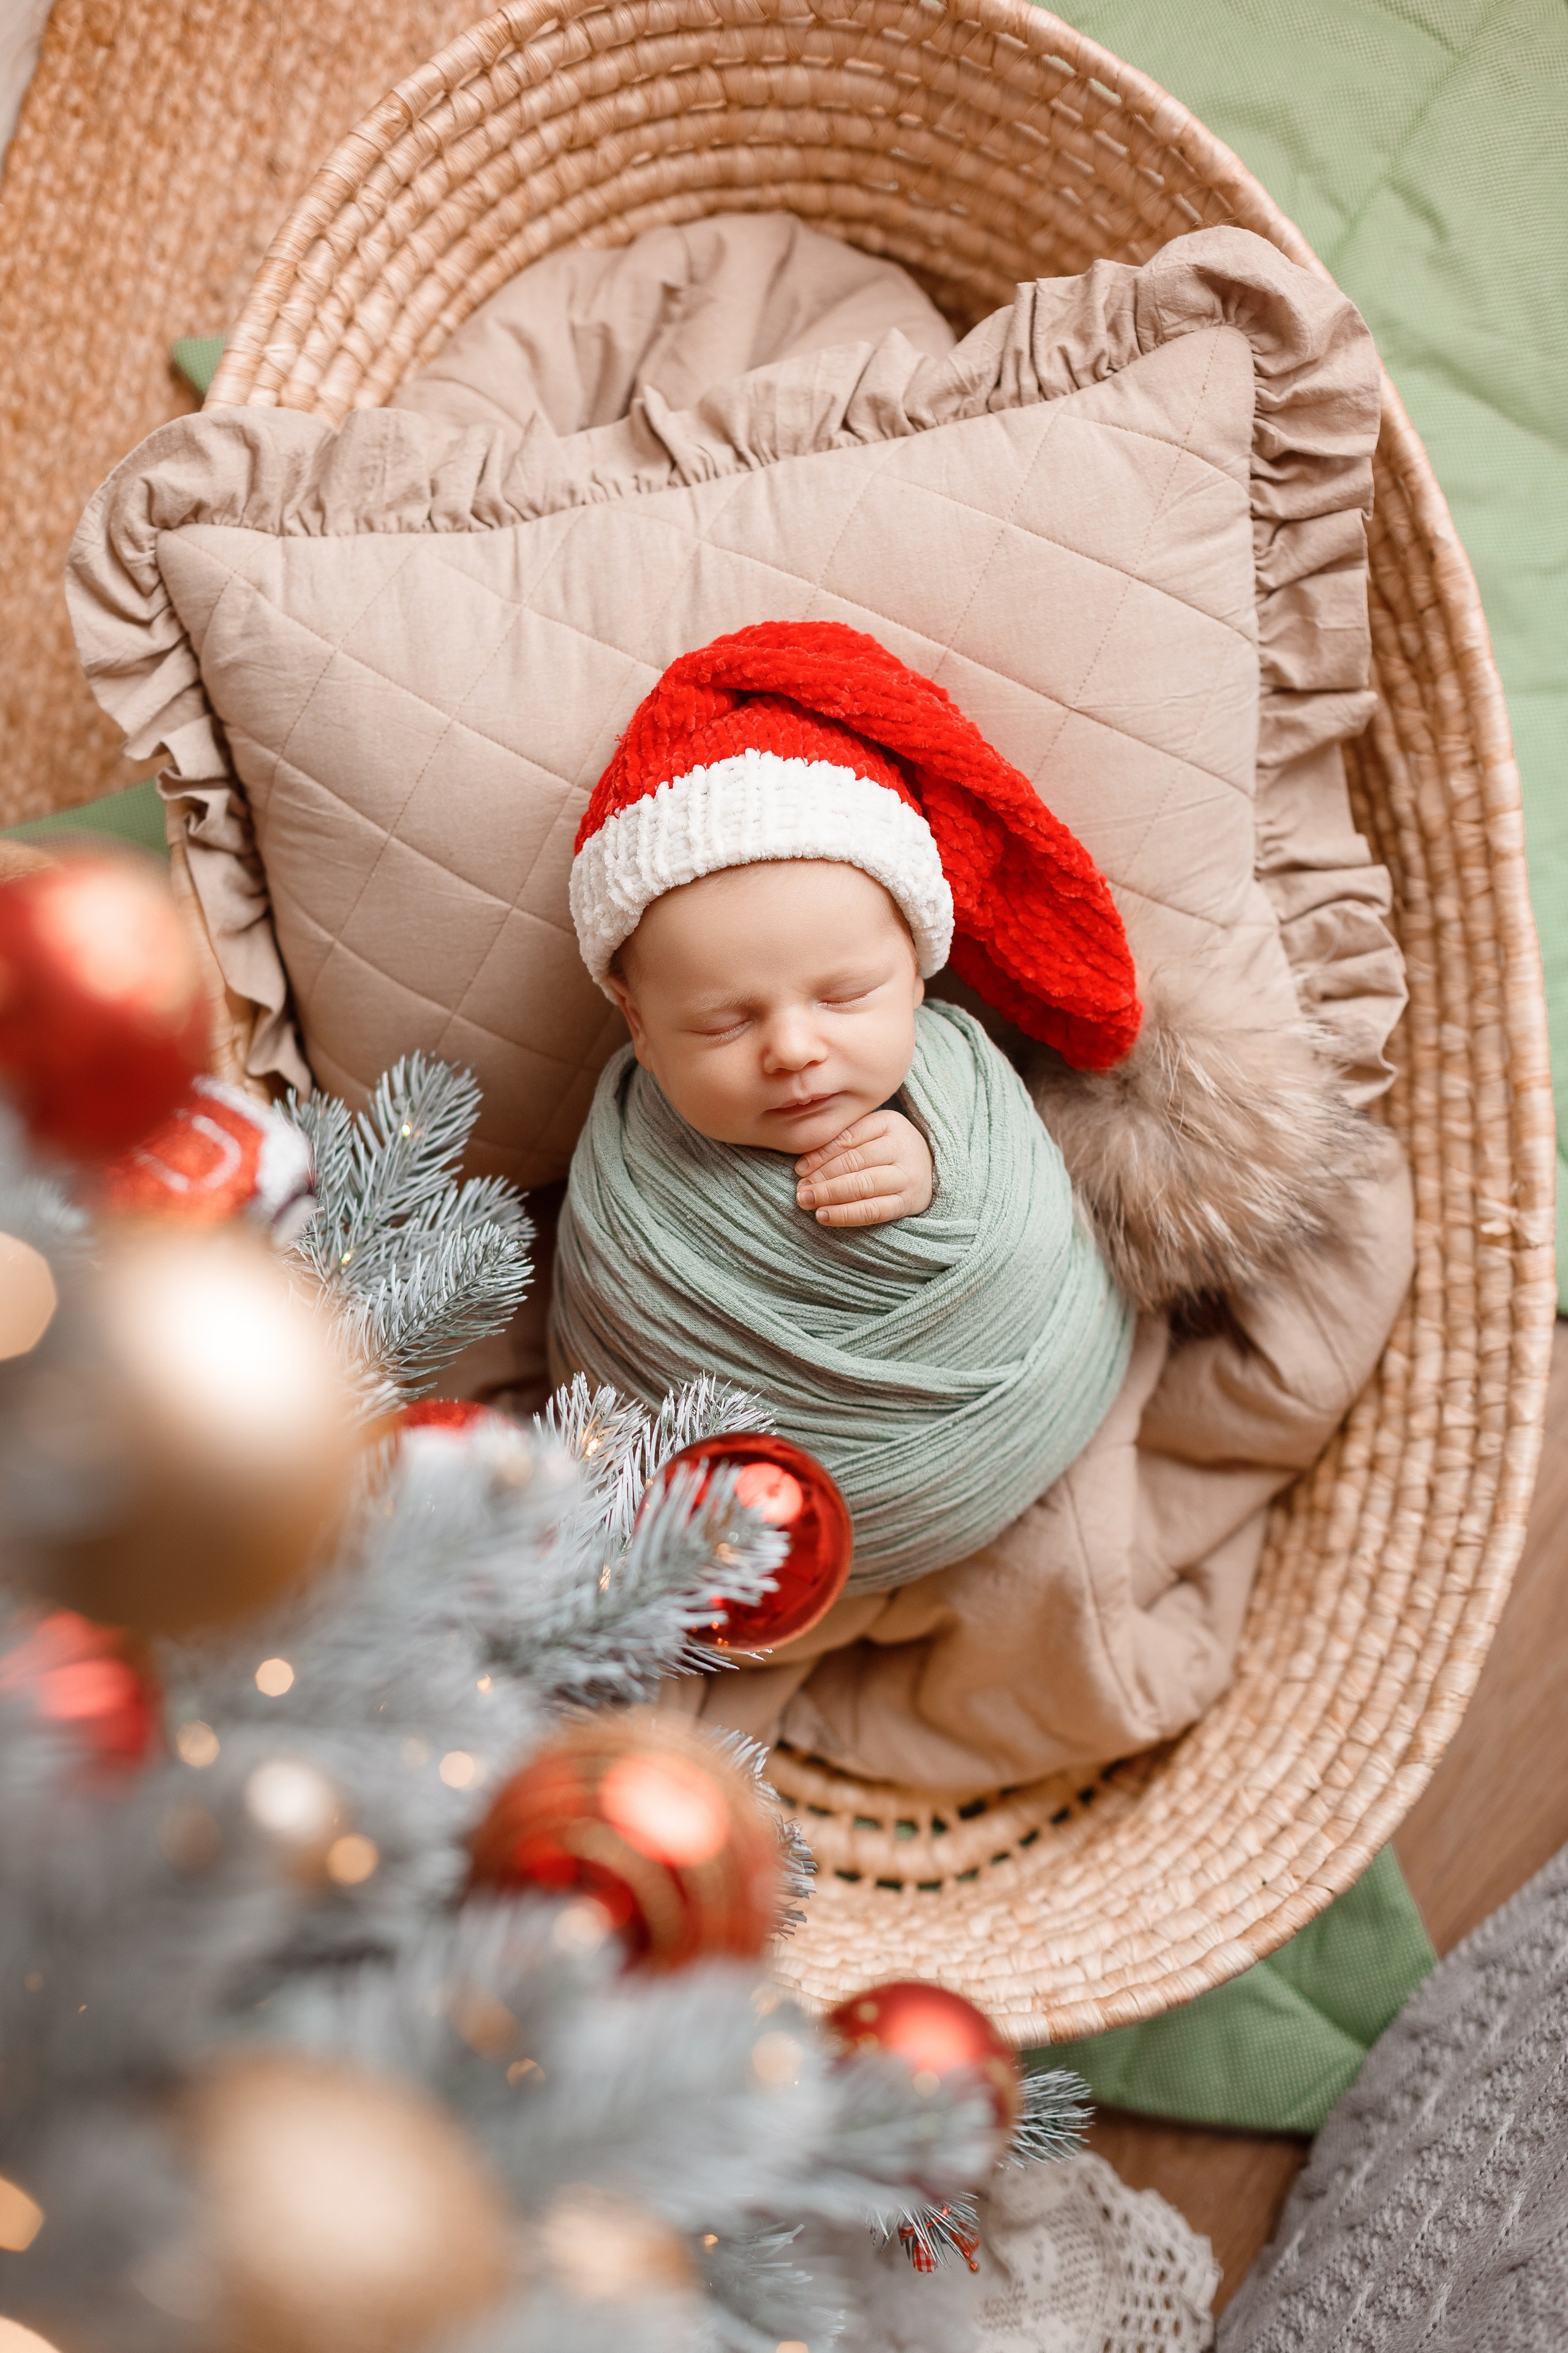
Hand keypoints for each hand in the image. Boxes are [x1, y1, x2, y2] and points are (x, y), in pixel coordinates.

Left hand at [794, 1110, 934, 1227]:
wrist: (930, 1170)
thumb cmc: (888, 1150)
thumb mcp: (870, 1134)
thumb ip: (842, 1141)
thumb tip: (804, 1165)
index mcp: (889, 1122)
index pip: (848, 1138)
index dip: (820, 1154)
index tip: (800, 1169)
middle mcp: (901, 1146)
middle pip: (854, 1162)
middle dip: (822, 1177)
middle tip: (800, 1190)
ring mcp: (907, 1175)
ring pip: (862, 1186)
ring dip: (829, 1195)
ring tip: (806, 1202)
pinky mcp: (908, 1201)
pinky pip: (873, 1210)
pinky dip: (846, 1215)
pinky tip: (825, 1216)